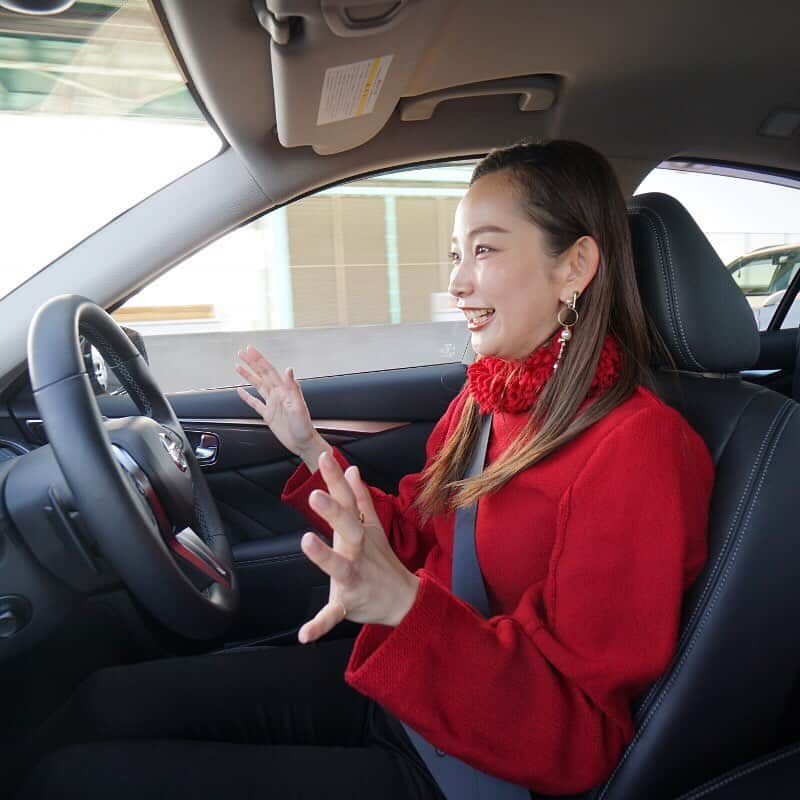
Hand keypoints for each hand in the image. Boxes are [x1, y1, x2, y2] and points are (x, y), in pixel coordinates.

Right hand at [235, 346, 329, 469]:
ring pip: (257, 386)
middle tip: (241, 352)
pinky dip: (247, 397)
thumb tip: (289, 370)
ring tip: (238, 366)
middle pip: (261, 375)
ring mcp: (272, 404)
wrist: (303, 443)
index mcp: (284, 391)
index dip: (259, 360)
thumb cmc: (304, 427)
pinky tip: (241, 391)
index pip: (269, 371)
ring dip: (248, 375)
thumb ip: (293, 388)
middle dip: (251, 363)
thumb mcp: (299, 406)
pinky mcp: (268, 415)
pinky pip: (255, 403)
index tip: (250, 350)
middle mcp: (277, 395)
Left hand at [297, 451, 419, 643]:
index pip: (347, 500)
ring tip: (307, 542)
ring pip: (340, 566)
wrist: (404, 600)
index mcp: (360, 532)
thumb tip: (351, 468)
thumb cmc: (381, 560)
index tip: (325, 457)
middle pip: (348, 528)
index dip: (335, 478)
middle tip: (316, 495)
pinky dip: (319, 625)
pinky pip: (333, 615)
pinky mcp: (348, 604)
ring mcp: (354, 578)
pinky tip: (304, 634)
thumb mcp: (371, 527)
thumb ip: (359, 498)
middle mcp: (358, 551)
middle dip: (334, 511)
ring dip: (324, 556)